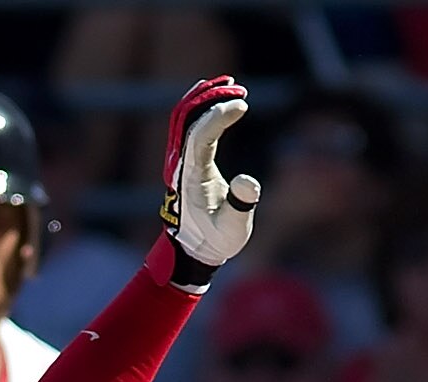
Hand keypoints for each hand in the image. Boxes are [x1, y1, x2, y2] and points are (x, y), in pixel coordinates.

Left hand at [159, 77, 258, 268]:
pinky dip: (201, 107)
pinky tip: (216, 97)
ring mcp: (179, 160)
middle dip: (211, 99)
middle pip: (187, 118)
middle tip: (239, 89)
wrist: (192, 250)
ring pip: (184, 117)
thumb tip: (248, 182)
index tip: (242, 105)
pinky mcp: (184, 160)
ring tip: (232, 84)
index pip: (199, 135)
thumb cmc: (216, 241)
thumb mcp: (234, 231)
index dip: (218, 116)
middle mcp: (180, 163)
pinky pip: (187, 125)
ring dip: (205, 98)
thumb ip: (241, 207)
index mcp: (191, 177)